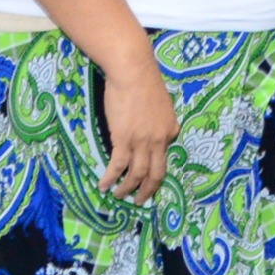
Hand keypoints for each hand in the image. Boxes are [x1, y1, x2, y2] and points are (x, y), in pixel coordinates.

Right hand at [101, 61, 180, 200]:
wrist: (133, 73)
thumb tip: (152, 129)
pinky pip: (117, 166)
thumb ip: (159, 121)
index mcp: (171, 131)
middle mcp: (159, 140)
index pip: (165, 158)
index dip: (155, 171)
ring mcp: (141, 142)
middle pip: (156, 174)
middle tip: (140, 202)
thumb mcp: (161, 105)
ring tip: (119, 196)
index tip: (148, 180)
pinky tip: (103, 186)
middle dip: (148, 191)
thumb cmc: (145, 83)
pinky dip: (110, 178)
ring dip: (127, 189)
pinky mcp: (123, 140)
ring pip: (137, 174)